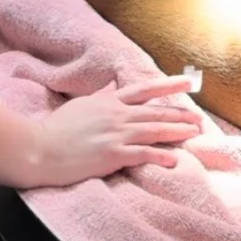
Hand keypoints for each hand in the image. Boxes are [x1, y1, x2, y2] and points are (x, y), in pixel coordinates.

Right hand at [31, 74, 201, 185]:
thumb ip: (101, 97)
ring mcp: (115, 134)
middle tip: (200, 117)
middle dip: (180, 114)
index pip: (145, 89)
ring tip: (194, 133)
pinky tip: (174, 159)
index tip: (188, 81)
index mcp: (109, 101)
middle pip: (155, 111)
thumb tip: (112, 88)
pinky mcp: (112, 154)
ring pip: (154, 129)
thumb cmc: (57, 129)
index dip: (169, 84)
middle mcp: (116, 114)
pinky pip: (141, 154)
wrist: (40, 148)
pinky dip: (159, 155)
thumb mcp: (82, 105)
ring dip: (177, 131)